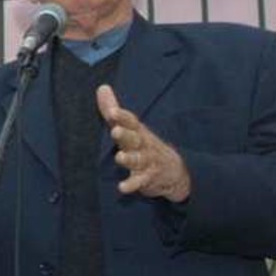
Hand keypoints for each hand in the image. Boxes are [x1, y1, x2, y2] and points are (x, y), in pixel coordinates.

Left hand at [96, 85, 191, 201]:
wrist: (174, 171)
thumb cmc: (144, 144)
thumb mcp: (130, 127)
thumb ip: (113, 109)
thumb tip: (101, 87)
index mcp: (137, 131)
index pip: (130, 121)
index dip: (122, 116)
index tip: (111, 111)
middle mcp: (143, 145)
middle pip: (134, 138)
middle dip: (125, 134)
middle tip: (115, 131)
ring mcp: (147, 161)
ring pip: (138, 159)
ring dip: (129, 159)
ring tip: (119, 158)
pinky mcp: (147, 178)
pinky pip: (140, 182)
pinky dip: (132, 184)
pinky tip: (122, 188)